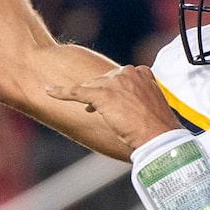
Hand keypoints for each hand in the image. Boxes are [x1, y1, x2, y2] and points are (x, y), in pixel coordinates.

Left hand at [42, 63, 179, 157]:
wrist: (160, 137)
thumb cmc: (159, 128)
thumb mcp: (152, 106)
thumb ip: (141, 99)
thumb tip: (134, 108)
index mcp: (142, 73)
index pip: (121, 76)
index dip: (115, 89)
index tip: (117, 101)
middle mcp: (127, 73)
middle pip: (104, 79)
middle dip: (102, 93)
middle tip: (105, 110)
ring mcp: (114, 83)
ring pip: (92, 86)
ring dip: (91, 99)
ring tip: (92, 110)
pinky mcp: (101, 94)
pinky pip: (76, 91)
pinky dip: (61, 92)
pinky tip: (49, 91)